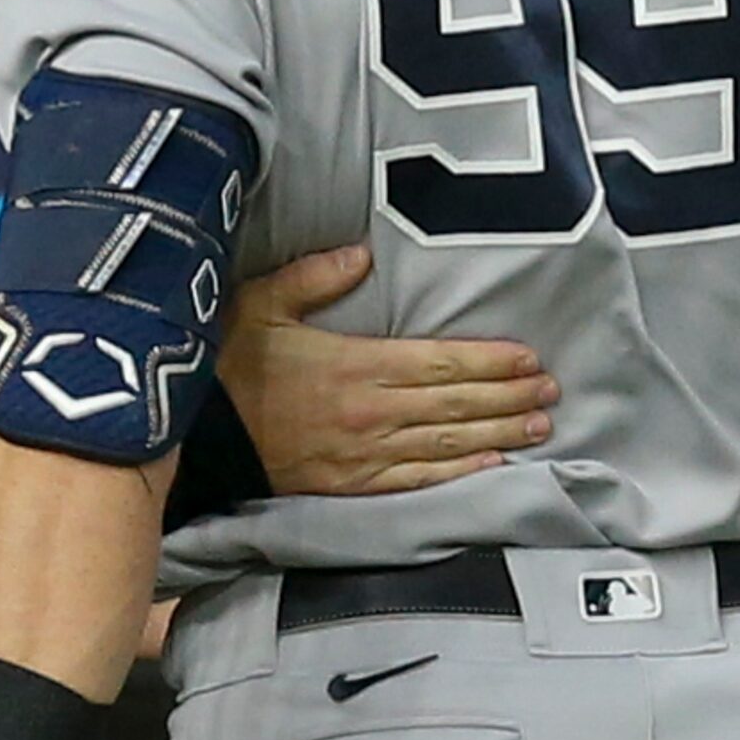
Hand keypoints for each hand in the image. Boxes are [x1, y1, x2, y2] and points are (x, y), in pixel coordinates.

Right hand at [215, 245, 558, 495]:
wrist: (187, 441)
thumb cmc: (223, 367)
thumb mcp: (260, 304)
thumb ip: (313, 276)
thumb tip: (362, 252)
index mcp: (357, 365)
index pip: (441, 362)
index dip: (490, 361)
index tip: (529, 358)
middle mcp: (371, 413)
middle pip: (456, 405)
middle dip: (508, 397)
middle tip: (552, 392)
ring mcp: (363, 456)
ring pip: (447, 445)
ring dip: (497, 434)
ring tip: (539, 426)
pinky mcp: (350, 488)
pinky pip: (415, 483)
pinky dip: (458, 477)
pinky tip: (492, 469)